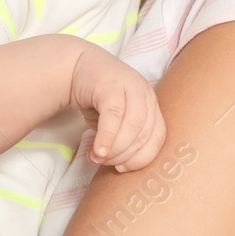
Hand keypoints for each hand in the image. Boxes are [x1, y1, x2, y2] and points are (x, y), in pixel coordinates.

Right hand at [68, 44, 164, 171]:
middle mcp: (146, 94)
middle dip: (124, 155)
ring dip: (114, 149)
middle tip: (104, 163)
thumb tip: (123, 165)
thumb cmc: (99, 97)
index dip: (142, 158)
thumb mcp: (117, 119)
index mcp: (152, 104)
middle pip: (144, 134)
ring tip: (96, 157)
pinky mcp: (112, 85)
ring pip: (132, 127)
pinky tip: (97, 149)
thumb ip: (125, 137)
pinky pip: (113, 116)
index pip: (157, 137)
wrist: (77, 66)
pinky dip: (106, 137)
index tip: (123, 169)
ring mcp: (131, 87)